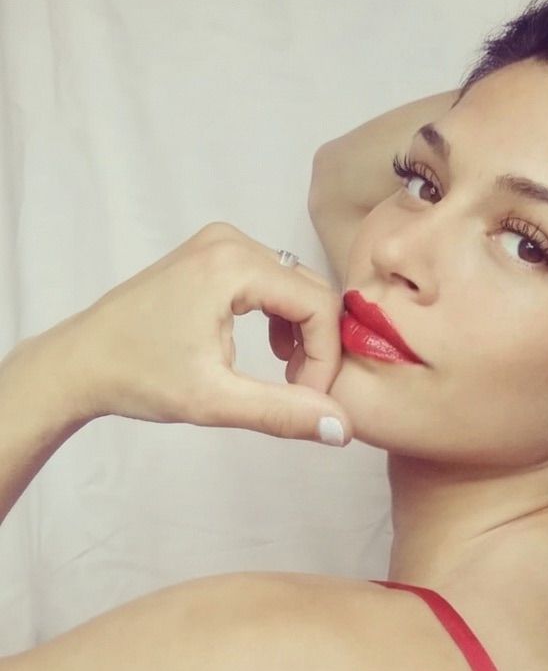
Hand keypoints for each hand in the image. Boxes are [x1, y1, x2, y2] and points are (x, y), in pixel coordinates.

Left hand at [46, 222, 351, 443]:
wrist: (80, 362)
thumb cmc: (137, 377)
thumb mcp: (214, 400)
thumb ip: (283, 412)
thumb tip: (343, 429)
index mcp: (233, 265)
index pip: (318, 305)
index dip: (325, 356)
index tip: (309, 398)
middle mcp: (232, 241)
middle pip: (311, 291)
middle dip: (317, 345)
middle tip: (300, 391)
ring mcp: (221, 243)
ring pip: (296, 287)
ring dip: (302, 333)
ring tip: (285, 375)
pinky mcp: (214, 255)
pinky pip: (273, 281)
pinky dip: (281, 317)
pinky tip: (270, 350)